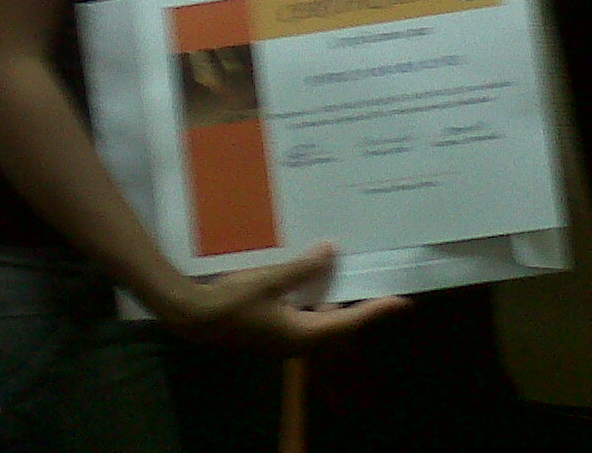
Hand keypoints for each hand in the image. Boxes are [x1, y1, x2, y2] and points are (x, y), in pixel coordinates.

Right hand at [157, 243, 408, 352]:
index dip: (376, 310)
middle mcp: (296, 341)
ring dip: (336, 303)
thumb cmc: (231, 301)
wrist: (191, 315)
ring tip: (351, 279)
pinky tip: (313, 280)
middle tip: (380, 287)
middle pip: (338, 326)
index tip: (401, 301)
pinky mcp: (271, 330)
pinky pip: (304, 317)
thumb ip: (302, 267)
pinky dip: (315, 300)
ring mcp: (282, 337)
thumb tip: (332, 251)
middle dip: (360, 308)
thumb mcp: (269, 279)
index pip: (348, 323)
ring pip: (320, 322)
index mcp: (301, 335)